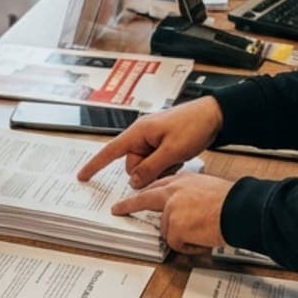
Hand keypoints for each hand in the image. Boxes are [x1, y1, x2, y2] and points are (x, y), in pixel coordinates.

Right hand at [78, 96, 223, 190]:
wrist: (215, 115)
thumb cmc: (194, 124)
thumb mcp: (172, 150)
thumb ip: (151, 167)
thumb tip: (134, 181)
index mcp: (139, 132)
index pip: (111, 151)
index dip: (95, 165)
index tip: (83, 176)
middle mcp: (142, 135)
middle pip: (133, 165)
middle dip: (147, 171)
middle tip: (167, 163)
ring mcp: (152, 140)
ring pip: (146, 166)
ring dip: (159, 169)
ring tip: (177, 158)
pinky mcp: (162, 144)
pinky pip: (157, 163)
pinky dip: (166, 165)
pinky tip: (179, 158)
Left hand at [114, 172, 232, 254]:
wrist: (238, 209)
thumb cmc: (231, 202)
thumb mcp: (208, 188)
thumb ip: (190, 196)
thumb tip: (185, 210)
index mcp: (183, 181)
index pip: (159, 186)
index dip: (148, 193)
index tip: (137, 194)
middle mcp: (173, 191)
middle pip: (145, 198)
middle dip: (129, 205)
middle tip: (118, 209)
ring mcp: (171, 208)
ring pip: (168, 230)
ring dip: (182, 236)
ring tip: (203, 231)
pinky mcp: (173, 226)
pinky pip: (177, 244)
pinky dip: (190, 246)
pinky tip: (203, 238)